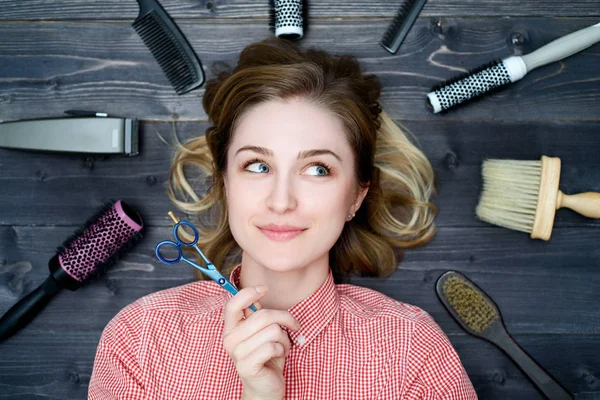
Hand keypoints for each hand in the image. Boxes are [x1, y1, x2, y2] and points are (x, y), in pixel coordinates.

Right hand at [223, 285, 300, 399]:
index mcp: (231, 329)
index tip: (264, 289)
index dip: (249, 293)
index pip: (233, 305)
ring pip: (273, 330)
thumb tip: (258, 295)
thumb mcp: (262, 332)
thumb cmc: (266, 356)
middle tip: (292, 327)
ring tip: (282, 346)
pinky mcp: (247, 366)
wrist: (265, 388)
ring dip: (285, 339)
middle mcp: (230, 340)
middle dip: (285, 319)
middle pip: (263, 315)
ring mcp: (237, 353)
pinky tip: (279, 355)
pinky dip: (282, 349)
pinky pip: (272, 346)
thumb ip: (257, 315)